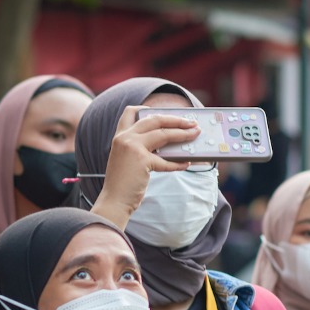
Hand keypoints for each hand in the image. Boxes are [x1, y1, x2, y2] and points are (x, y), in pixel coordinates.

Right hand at [89, 105, 201, 227]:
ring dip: (183, 134)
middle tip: (191, 122)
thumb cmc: (123, 184)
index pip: (130, 113)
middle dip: (175, 119)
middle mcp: (124, 138)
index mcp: (119, 136)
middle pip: (154, 120)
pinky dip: (179, 163)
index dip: (146, 108)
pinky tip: (187, 164)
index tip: (159, 110)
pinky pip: (167, 160)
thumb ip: (140, 148)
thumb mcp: (127, 159)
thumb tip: (168, 143)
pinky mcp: (142, 160)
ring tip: (195, 134)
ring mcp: (132, 147)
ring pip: (164, 134)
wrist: (114, 200)